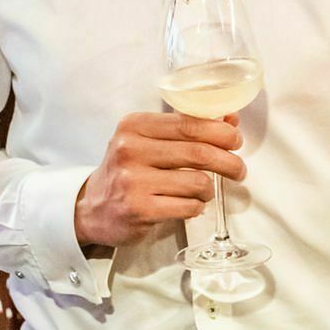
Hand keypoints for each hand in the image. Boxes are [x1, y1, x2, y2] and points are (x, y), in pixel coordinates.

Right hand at [72, 112, 244, 248]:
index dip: (221, 132)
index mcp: (134, 125)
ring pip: (197, 182)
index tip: (236, 140)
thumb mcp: (147, 141)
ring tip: (203, 191)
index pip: (189, 124)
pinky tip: (188, 205)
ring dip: (209, 189)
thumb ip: (186, 129)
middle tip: (238, 169)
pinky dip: (196, 207)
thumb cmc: (127, 171)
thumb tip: (230, 119)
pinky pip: (188, 207)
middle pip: (198, 152)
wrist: (92, 208)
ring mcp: (133, 181)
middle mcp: (130, 149)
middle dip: (228, 161)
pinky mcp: (139, 209)